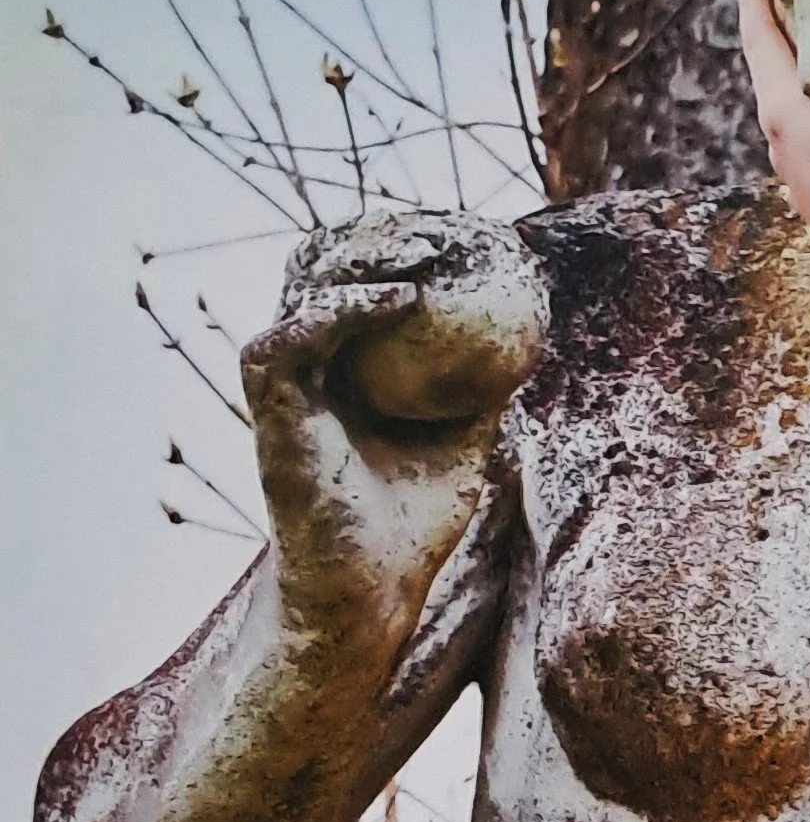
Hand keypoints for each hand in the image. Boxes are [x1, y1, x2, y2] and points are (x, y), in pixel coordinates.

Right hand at [239, 212, 545, 633]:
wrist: (373, 594)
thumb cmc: (413, 529)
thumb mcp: (468, 445)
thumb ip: (483, 390)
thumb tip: (531, 338)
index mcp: (341, 369)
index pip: (358, 278)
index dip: (398, 244)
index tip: (459, 232)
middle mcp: (305, 366)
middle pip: (325, 265)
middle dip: (377, 232)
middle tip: (442, 228)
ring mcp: (282, 385)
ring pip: (303, 284)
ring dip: (362, 256)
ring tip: (427, 252)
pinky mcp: (267, 409)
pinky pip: (293, 336)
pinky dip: (343, 309)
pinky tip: (402, 299)